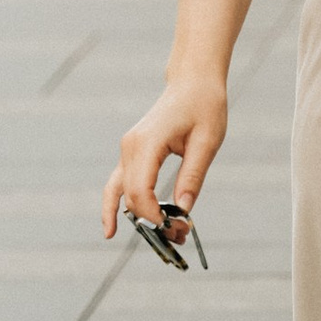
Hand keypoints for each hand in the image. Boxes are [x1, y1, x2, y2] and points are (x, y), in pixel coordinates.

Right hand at [102, 68, 227, 240]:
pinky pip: (118, 183)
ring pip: (119, 192)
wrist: (193, 82)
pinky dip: (118, 204)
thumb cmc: (204, 106)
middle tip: (181, 235)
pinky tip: (113, 226)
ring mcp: (128, 149)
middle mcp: (131, 147)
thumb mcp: (207, 142)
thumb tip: (183, 211)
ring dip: (136, 217)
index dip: (153, 215)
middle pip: (130, 196)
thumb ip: (192, 176)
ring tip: (160, 238)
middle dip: (151, 220)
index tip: (176, 228)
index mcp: (147, 143)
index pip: (140, 190)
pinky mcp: (132, 153)